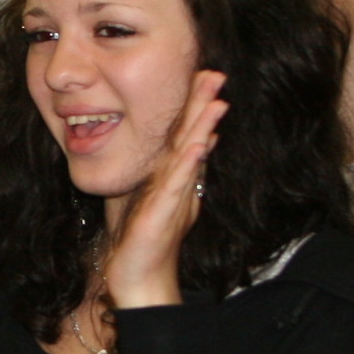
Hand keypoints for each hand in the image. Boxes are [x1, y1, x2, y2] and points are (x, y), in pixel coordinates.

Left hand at [106, 70, 224, 309]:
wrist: (138, 278)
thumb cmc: (138, 239)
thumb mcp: (145, 195)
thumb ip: (156, 170)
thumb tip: (164, 148)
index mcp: (171, 176)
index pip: (184, 134)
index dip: (193, 105)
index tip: (201, 74)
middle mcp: (178, 183)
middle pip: (193, 137)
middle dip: (203, 105)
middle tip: (215, 74)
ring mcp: (175, 197)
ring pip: (191, 157)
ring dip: (203, 128)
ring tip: (216, 102)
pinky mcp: (165, 214)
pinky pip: (177, 185)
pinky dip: (187, 164)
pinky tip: (196, 146)